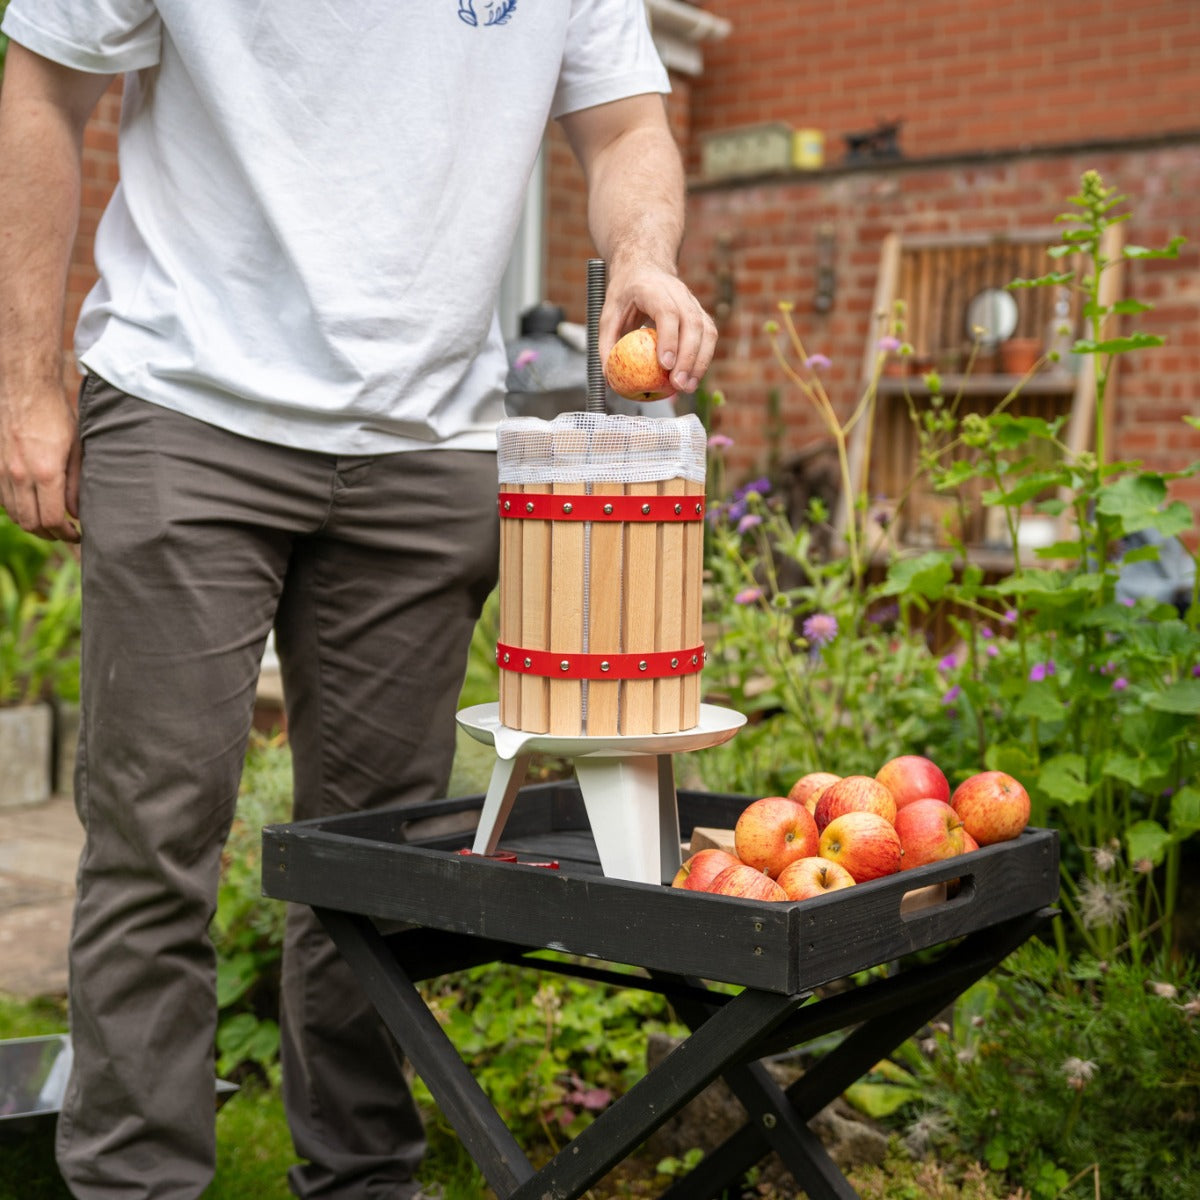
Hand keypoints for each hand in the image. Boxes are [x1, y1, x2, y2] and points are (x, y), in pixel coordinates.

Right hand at [0, 384, 81, 542]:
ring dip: (32, 524)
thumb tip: (76, 513)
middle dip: (50, 534)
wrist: (23, 388)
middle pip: (30, 523)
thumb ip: (76, 484)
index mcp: (44, 472)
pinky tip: (32, 505)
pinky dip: (16, 509)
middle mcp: (18, 475)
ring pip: (14, 514)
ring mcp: (1, 471)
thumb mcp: (76, 449)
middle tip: (66, 533)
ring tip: (51, 523)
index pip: (51, 520)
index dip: (66, 534)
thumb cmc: (56, 415)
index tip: (78, 534)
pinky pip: (2, 499)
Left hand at [599, 263, 717, 397]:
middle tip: (678, 384)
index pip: (667, 311)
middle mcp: (677, 292)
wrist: (644, 269)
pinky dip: (703, 359)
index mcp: (652, 288)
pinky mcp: (700, 313)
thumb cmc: (625, 294)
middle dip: (688, 357)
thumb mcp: (608, 314)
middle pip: (691, 323)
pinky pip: (708, 336)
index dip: (669, 338)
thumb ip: (606, 344)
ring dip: (700, 361)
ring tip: (688, 387)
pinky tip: (694, 378)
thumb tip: (607, 377)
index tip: (665, 365)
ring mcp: (693, 301)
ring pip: (706, 330)